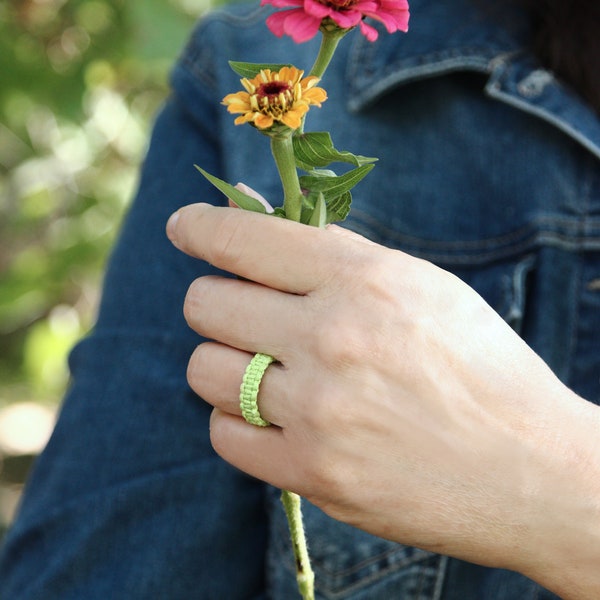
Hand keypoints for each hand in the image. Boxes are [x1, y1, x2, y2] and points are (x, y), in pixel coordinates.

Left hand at [167, 203, 599, 598]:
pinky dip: (241, 422)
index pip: (244, 239)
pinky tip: (279, 419)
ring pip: (204, 369)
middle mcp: (332, 339)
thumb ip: (337, 255)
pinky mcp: (311, 472)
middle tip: (244, 315)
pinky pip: (224, 433)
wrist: (529, 469)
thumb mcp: (420, 288)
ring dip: (226, 366)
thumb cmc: (477, 366)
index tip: (183, 227)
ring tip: (269, 373)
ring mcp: (317, 411)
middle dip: (218, 304)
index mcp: (363, 281)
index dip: (200, 227)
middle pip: (206, 305)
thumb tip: (261, 223)